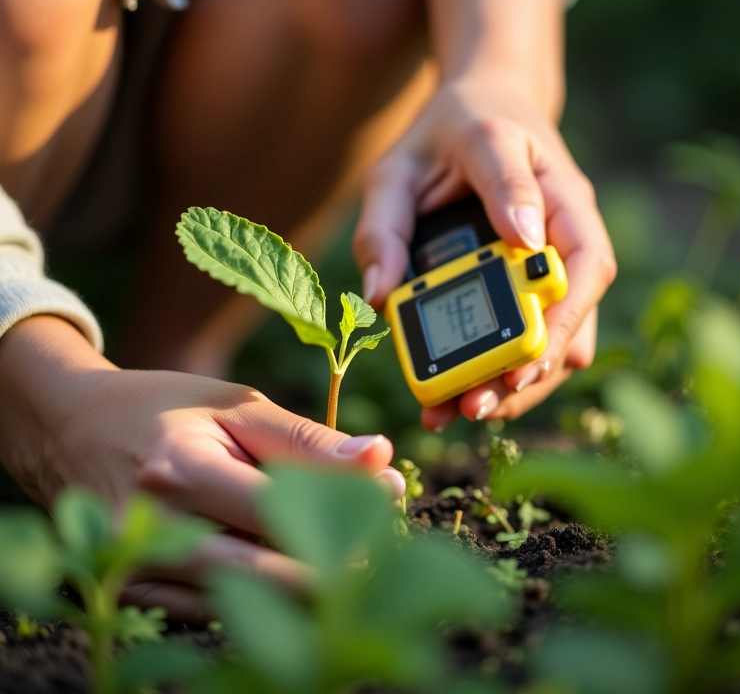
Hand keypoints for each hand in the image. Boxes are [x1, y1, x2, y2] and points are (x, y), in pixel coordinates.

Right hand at [0, 316, 404, 620]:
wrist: (71, 428)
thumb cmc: (164, 408)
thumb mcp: (237, 407)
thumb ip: (308, 439)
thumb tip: (382, 461)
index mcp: (181, 471)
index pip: (282, 514)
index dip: (345, 514)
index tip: (389, 506)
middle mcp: (153, 530)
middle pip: (265, 575)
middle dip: (332, 565)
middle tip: (374, 543)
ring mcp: (135, 571)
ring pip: (243, 602)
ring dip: (300, 584)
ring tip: (337, 549)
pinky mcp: (130, 594)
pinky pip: (212, 611)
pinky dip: (257, 594)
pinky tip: (282, 563)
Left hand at [353, 75, 615, 428]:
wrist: (480, 109)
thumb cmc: (444, 133)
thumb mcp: (400, 167)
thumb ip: (386, 226)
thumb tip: (385, 296)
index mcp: (549, 186)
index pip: (583, 255)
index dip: (564, 313)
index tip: (526, 356)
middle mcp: (564, 227)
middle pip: (574, 311)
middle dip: (532, 366)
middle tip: (481, 403)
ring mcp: (554, 255)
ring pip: (560, 332)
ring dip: (519, 379)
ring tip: (465, 411)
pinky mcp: (534, 277)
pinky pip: (532, 328)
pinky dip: (504, 365)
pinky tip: (464, 392)